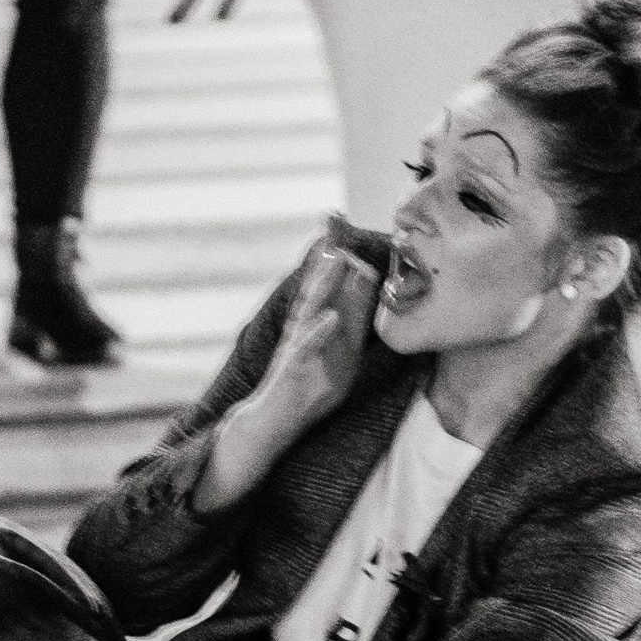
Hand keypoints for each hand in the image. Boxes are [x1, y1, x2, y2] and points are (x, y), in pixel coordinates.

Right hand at [196, 230, 378, 505]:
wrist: (272, 420)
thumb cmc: (308, 390)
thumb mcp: (341, 357)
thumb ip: (353, 328)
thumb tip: (368, 298)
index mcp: (319, 323)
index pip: (336, 285)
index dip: (346, 257)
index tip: (354, 225)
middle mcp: (306, 328)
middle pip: (320, 285)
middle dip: (330, 255)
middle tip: (338, 219)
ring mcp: (298, 346)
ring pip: (311, 308)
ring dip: (323, 282)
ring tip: (335, 256)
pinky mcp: (293, 368)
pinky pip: (308, 347)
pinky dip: (320, 331)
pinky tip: (331, 317)